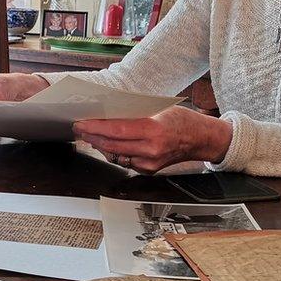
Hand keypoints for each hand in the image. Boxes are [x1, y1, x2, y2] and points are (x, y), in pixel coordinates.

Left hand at [73, 105, 232, 173]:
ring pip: (115, 155)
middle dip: (92, 137)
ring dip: (100, 145)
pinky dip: (113, 152)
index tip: (82, 122)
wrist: (200, 139)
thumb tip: (108, 112)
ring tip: (89, 135)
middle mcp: (151, 150)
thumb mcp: (159, 109)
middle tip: (79, 128)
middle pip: (112, 145)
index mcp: (154, 131)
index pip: (116, 131)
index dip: (95, 127)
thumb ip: (134, 113)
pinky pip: (124, 161)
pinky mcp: (148, 171)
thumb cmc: (182, 120)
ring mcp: (149, 164)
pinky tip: (106, 144)